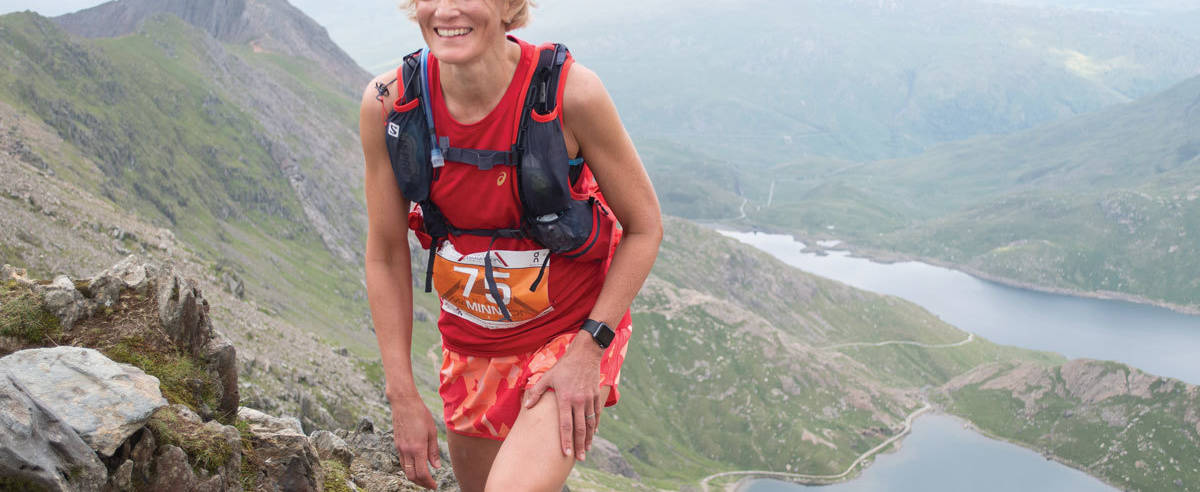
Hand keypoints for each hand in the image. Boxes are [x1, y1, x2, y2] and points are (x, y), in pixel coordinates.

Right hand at [388, 395, 440, 488]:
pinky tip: (417, 465)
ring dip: (414, 477)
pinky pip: (402, 462)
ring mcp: (400, 448)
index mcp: (417, 448)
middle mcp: (406, 451)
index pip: (422, 473)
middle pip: (412, 476)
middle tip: (430, 484)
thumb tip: (436, 467)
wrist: (404, 403)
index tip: (434, 486)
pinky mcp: (397, 444)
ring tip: (425, 477)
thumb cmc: (421, 414)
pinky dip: (409, 468)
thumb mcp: (432, 432)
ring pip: (405, 470)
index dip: (429, 483)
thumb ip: (433, 451)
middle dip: (421, 483)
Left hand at [523, 334, 604, 460]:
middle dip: (579, 445)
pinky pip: (596, 414)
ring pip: (590, 424)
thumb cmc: (564, 366)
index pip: (566, 425)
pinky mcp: (595, 396)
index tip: (566, 454)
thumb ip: (536, 392)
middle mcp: (578, 402)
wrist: (585, 354)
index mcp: (565, 399)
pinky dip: (595, 425)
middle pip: (580, 429)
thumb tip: (526, 406)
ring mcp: (589, 399)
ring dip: (588, 438)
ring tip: (586, 450)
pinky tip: (593, 433)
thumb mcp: (547, 377)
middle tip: (580, 459)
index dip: (566, 441)